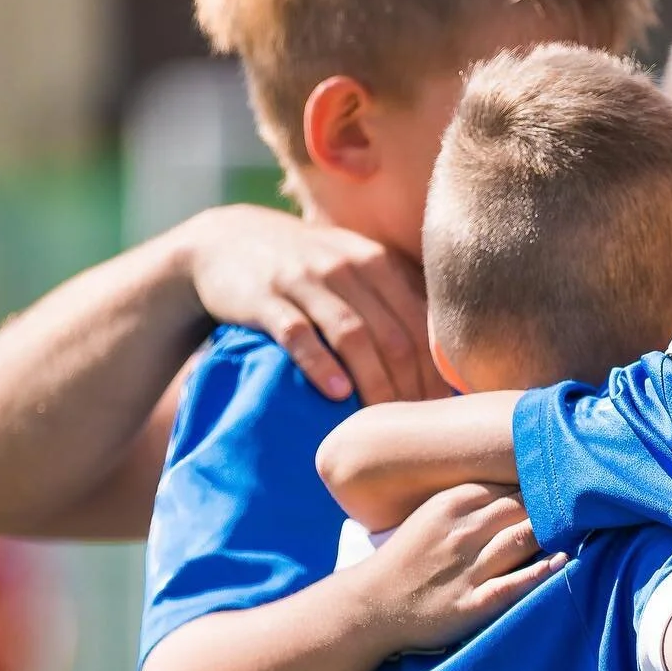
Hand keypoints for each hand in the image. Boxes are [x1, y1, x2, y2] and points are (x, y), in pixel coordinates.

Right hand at [174, 205, 447, 403]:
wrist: (226, 242)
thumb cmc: (306, 268)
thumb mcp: (355, 268)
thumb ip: (396, 299)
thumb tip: (445, 358)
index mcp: (377, 262)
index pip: (420, 323)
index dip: (435, 372)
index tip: (440, 411)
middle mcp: (346, 266)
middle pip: (392, 335)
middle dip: (409, 386)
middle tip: (414, 428)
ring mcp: (304, 280)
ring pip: (352, 335)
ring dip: (373, 382)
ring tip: (381, 422)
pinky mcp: (264, 298)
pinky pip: (298, 334)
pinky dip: (320, 364)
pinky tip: (336, 394)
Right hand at [363, 484, 566, 652]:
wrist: (371, 605)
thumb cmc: (408, 557)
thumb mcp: (433, 514)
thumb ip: (473, 499)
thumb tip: (521, 485)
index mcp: (452, 503)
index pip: (510, 483)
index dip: (541, 483)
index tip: (567, 483)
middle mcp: (462, 530)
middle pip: (523, 507)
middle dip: (554, 505)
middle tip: (585, 504)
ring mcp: (468, 567)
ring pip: (523, 538)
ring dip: (555, 532)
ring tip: (584, 528)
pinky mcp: (472, 603)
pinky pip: (514, 583)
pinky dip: (541, 572)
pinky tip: (563, 562)